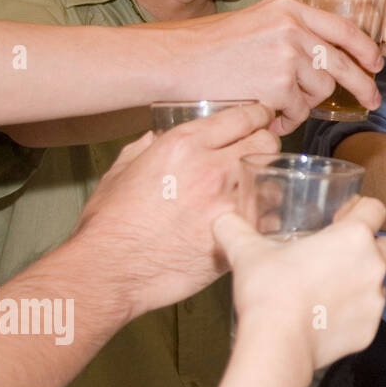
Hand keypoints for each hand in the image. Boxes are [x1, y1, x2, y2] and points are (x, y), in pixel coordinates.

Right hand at [71, 102, 279, 320]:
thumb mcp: (120, 173)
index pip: (241, 117)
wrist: (112, 271)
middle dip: (265, 143)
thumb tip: (157, 138)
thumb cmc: (111, 226)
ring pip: (274, 178)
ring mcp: (230, 201)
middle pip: (266, 140)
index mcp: (184, 146)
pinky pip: (273, 214)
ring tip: (253, 189)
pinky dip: (268, 214)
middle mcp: (213, 168)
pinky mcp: (241, 233)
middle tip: (258, 152)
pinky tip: (254, 218)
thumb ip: (144, 149)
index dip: (255, 115)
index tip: (259, 118)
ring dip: (267, 181)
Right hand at [171, 0, 384, 135]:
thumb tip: (330, 52)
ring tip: (278, 103)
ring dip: (304, 104)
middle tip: (373, 100)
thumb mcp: (258, 21)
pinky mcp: (278, 86)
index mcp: (289, 8)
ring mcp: (287, 57)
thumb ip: (293, 29)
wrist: (175, 61)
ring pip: (321, 91)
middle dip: (363, 86)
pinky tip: (267, 115)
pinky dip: (286, 119)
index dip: (365, 48)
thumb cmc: (210, 46)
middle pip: (343, 63)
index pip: (343, 27)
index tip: (377, 62)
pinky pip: (299, 111)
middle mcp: (293, 29)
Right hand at [215, 196, 385, 378]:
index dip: (361, 210)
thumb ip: (235, 230)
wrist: (278, 345)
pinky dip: (353, 314)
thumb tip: (221, 219)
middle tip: (337, 255)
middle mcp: (373, 265)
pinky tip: (327, 318)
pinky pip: (368, 315)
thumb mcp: (248, 253)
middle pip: (385, 245)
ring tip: (329, 289)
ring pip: (379, 282)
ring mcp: (376, 299)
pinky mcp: (371, 329)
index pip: (376, 208)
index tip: (341, 219)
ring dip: (361, 282)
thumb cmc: (269, 290)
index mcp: (353, 236)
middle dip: (368, 247)